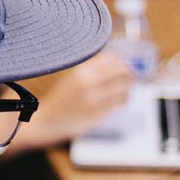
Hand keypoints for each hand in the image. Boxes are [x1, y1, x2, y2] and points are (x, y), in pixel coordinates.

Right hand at [0, 52, 134, 154]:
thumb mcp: (73, 77)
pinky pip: (119, 104)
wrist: (46, 120)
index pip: (111, 59)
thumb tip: (116, 59)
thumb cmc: (62, 99)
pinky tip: (121, 100)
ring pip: (123, 88)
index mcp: (80, 71)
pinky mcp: (96, 114)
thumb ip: (93, 69)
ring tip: (125, 89)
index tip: (126, 64)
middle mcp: (87, 83)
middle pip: (121, 72)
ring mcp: (92, 99)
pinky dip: (124, 100)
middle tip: (132, 76)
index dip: (122, 61)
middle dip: (130, 73)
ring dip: (128, 88)